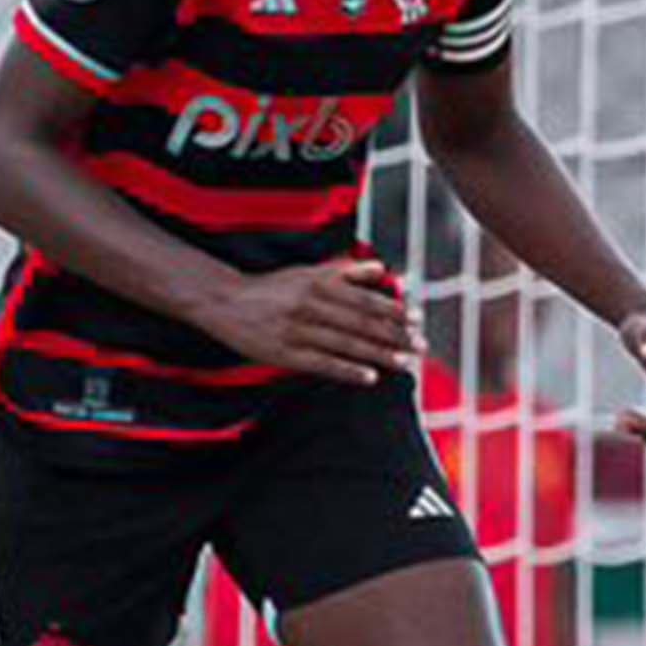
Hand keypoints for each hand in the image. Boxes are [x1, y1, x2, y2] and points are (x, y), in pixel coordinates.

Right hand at [195, 258, 423, 385]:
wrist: (225, 302)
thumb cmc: (271, 288)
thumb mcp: (307, 272)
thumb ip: (345, 271)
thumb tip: (381, 267)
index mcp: (318, 284)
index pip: (364, 299)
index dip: (392, 310)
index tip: (416, 319)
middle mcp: (311, 306)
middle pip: (361, 323)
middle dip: (394, 335)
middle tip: (420, 346)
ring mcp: (297, 331)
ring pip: (346, 345)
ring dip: (378, 355)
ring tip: (404, 363)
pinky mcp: (284, 354)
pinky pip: (322, 364)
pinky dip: (347, 371)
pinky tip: (369, 377)